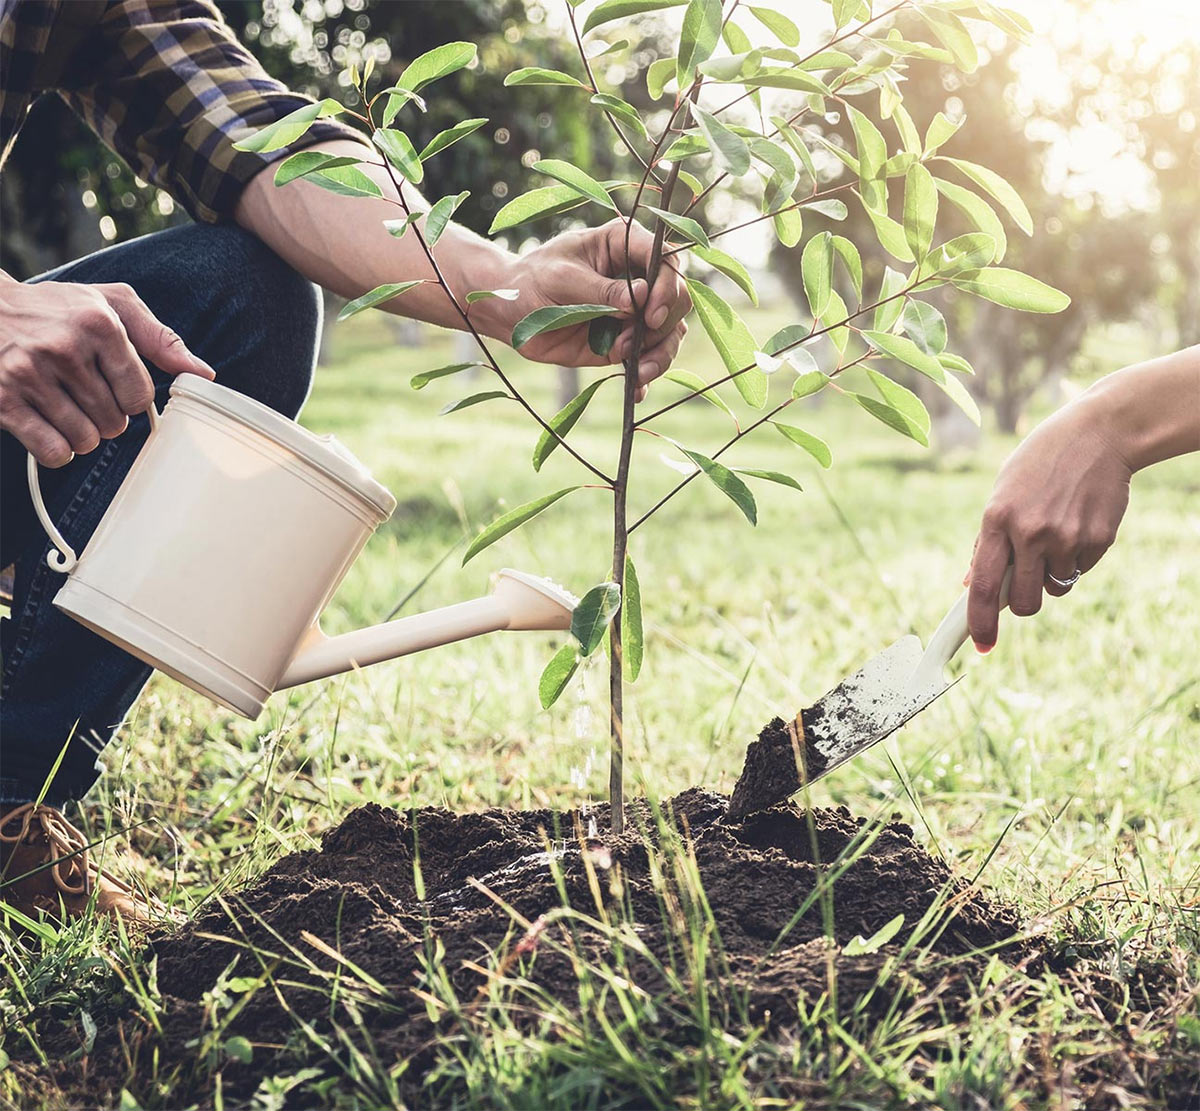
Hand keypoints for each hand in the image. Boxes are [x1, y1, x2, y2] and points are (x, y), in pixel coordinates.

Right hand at [0, 279, 213, 466]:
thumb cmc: (58, 308)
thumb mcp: (112, 304)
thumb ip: (160, 338)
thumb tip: (204, 373)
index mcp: (98, 324)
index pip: (140, 394)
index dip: (132, 399)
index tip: (116, 386)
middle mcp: (63, 348)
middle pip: (115, 422)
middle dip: (107, 416)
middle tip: (87, 394)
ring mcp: (28, 375)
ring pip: (86, 440)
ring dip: (83, 434)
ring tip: (68, 407)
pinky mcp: (3, 401)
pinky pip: (53, 451)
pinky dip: (58, 450)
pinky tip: (50, 426)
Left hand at [499, 218, 689, 396]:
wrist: (510, 313)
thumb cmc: (532, 281)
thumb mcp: (562, 279)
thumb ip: (601, 290)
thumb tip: (639, 298)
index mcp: (623, 244)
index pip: (665, 260)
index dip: (667, 286)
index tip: (650, 314)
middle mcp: (637, 276)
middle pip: (677, 298)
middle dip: (665, 323)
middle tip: (638, 340)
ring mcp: (633, 312)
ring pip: (669, 331)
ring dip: (661, 354)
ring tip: (640, 372)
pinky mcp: (624, 341)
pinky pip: (648, 358)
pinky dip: (647, 376)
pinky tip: (637, 391)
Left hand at [966, 396, 1131, 651]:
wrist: (1098, 434)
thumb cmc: (1040, 464)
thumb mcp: (1003, 493)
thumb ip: (986, 540)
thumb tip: (968, 583)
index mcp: (997, 520)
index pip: (982, 586)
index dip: (979, 621)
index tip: (980, 645)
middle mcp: (1030, 532)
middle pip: (1022, 603)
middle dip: (1021, 605)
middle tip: (1024, 586)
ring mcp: (1066, 537)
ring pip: (1054, 589)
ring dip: (1051, 576)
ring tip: (1055, 535)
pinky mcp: (1097, 539)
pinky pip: (1080, 570)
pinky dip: (1076, 559)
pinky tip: (1077, 524)